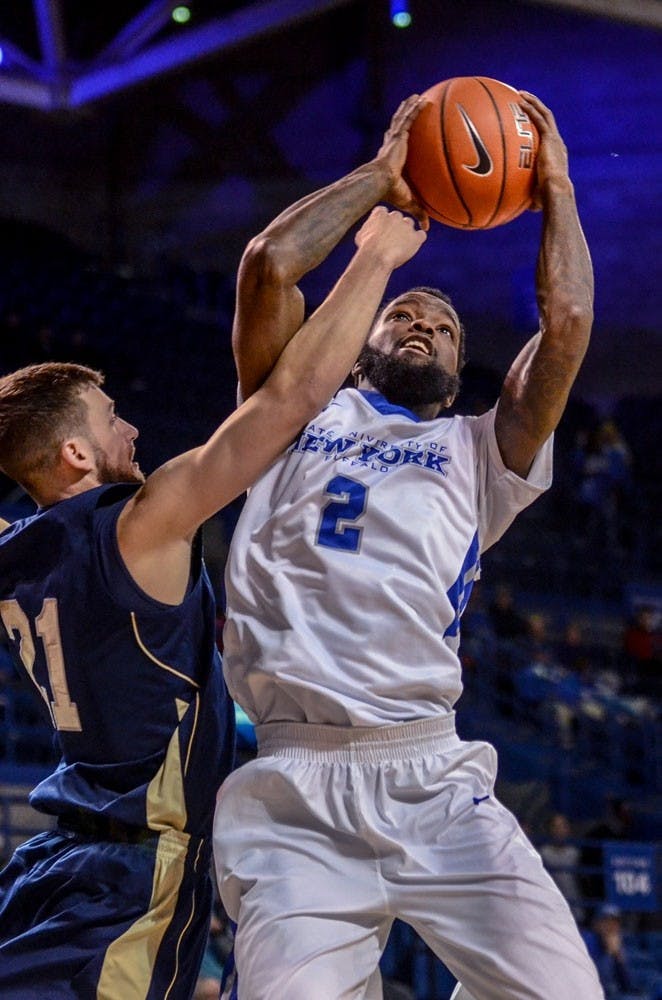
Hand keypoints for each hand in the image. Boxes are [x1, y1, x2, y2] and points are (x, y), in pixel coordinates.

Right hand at [355, 205, 426, 267]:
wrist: (376, 257)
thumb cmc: (366, 249)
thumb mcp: (361, 235)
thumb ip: (368, 228)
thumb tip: (368, 231)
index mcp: (380, 213)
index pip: (384, 212)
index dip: (383, 222)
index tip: (381, 230)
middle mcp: (395, 216)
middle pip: (398, 217)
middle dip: (395, 226)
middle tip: (390, 240)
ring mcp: (407, 226)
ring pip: (410, 225)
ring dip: (406, 233)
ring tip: (400, 245)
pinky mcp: (416, 237)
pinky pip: (421, 235)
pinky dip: (418, 240)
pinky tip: (411, 247)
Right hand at [373, 95, 430, 229]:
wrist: (378, 183)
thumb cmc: (390, 194)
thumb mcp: (409, 203)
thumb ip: (420, 212)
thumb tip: (428, 230)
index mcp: (391, 159)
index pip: (395, 146)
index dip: (399, 138)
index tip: (403, 134)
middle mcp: (392, 146)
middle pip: (398, 128)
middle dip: (404, 117)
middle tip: (411, 107)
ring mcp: (394, 140)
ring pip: (403, 118)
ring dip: (410, 107)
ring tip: (418, 97)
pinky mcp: (398, 136)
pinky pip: (409, 118)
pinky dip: (415, 108)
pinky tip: (424, 99)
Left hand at [518, 91, 570, 209]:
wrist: (556, 191)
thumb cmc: (546, 199)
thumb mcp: (534, 196)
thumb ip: (525, 196)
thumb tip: (511, 207)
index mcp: (555, 155)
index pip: (547, 136)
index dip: (539, 127)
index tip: (528, 121)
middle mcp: (557, 144)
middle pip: (547, 120)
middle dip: (536, 108)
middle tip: (523, 100)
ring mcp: (554, 139)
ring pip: (545, 114)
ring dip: (533, 102)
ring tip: (521, 94)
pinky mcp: (550, 138)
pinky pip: (540, 119)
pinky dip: (531, 108)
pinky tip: (520, 101)